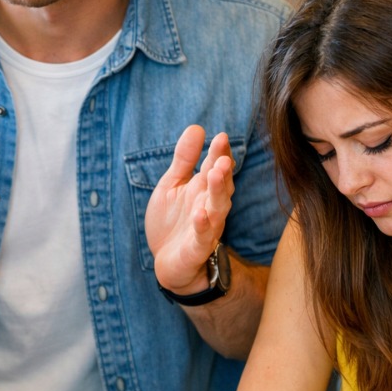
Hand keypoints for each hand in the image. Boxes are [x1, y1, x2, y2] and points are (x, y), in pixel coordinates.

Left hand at [146, 126, 233, 292]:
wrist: (167, 263)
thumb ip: (183, 160)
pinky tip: (199, 214)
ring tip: (216, 175)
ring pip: (217, 208)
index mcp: (203, 189)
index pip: (214, 167)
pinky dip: (202, 226)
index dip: (218, 153)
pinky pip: (203, 236)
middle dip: (223, 171)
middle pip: (220, 186)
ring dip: (218, 192)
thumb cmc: (172, 222)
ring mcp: (206, 227)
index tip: (221, 137)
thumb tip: (197, 127)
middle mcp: (209, 205)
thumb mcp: (171, 185)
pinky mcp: (197, 248)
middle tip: (223, 156)